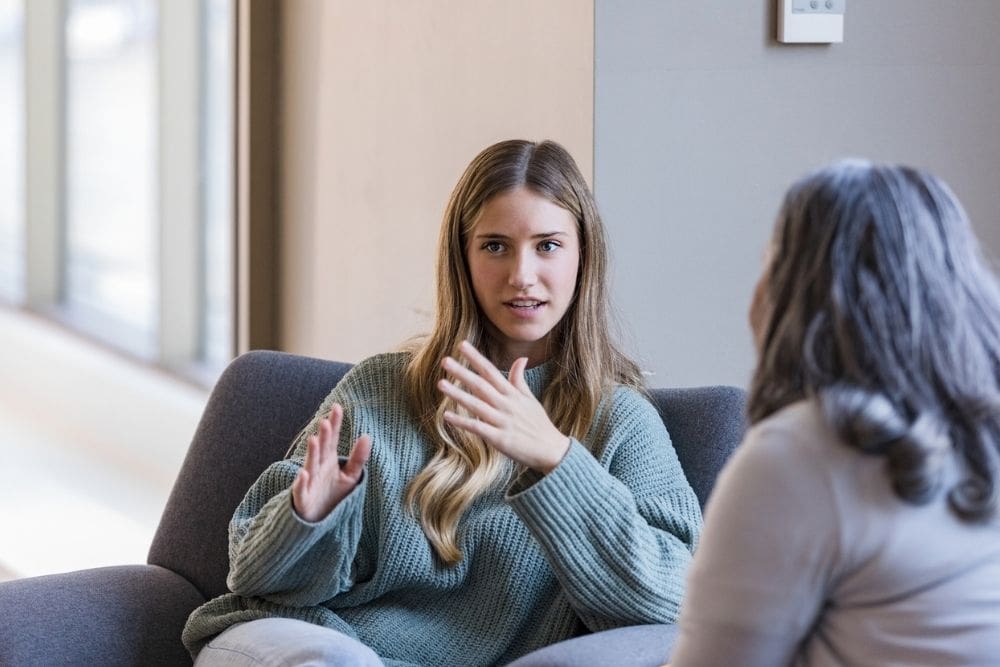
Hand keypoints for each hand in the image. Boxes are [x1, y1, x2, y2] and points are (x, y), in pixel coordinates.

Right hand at [291, 403, 371, 521]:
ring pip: (310, 465)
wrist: (317, 520)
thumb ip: (358, 458)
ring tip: (314, 440)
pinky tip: (304, 473)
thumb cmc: (332, 495)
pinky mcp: (303, 499)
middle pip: (322, 449)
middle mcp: (318, 467)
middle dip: (323, 436)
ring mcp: (309, 482)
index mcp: (328, 460)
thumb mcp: (350, 476)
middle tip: (325, 421)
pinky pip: (301, 490)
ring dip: (312, 453)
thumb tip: (367, 435)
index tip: (338, 407)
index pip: (333, 439)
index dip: (335, 424)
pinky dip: (301, 482)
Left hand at [437, 340, 569, 472]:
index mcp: (513, 394)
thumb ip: (520, 380)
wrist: (551, 451)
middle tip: (444, 360)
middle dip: (462, 372)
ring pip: (476, 405)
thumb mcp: (531, 399)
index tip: (462, 345)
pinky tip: (446, 416)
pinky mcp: (500, 439)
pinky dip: (462, 422)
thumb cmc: (539, 424)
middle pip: (481, 385)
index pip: (491, 371)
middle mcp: (506, 405)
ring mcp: (502, 421)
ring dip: (458, 394)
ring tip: (441, 383)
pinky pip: (478, 428)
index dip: (476, 358)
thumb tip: (521, 358)